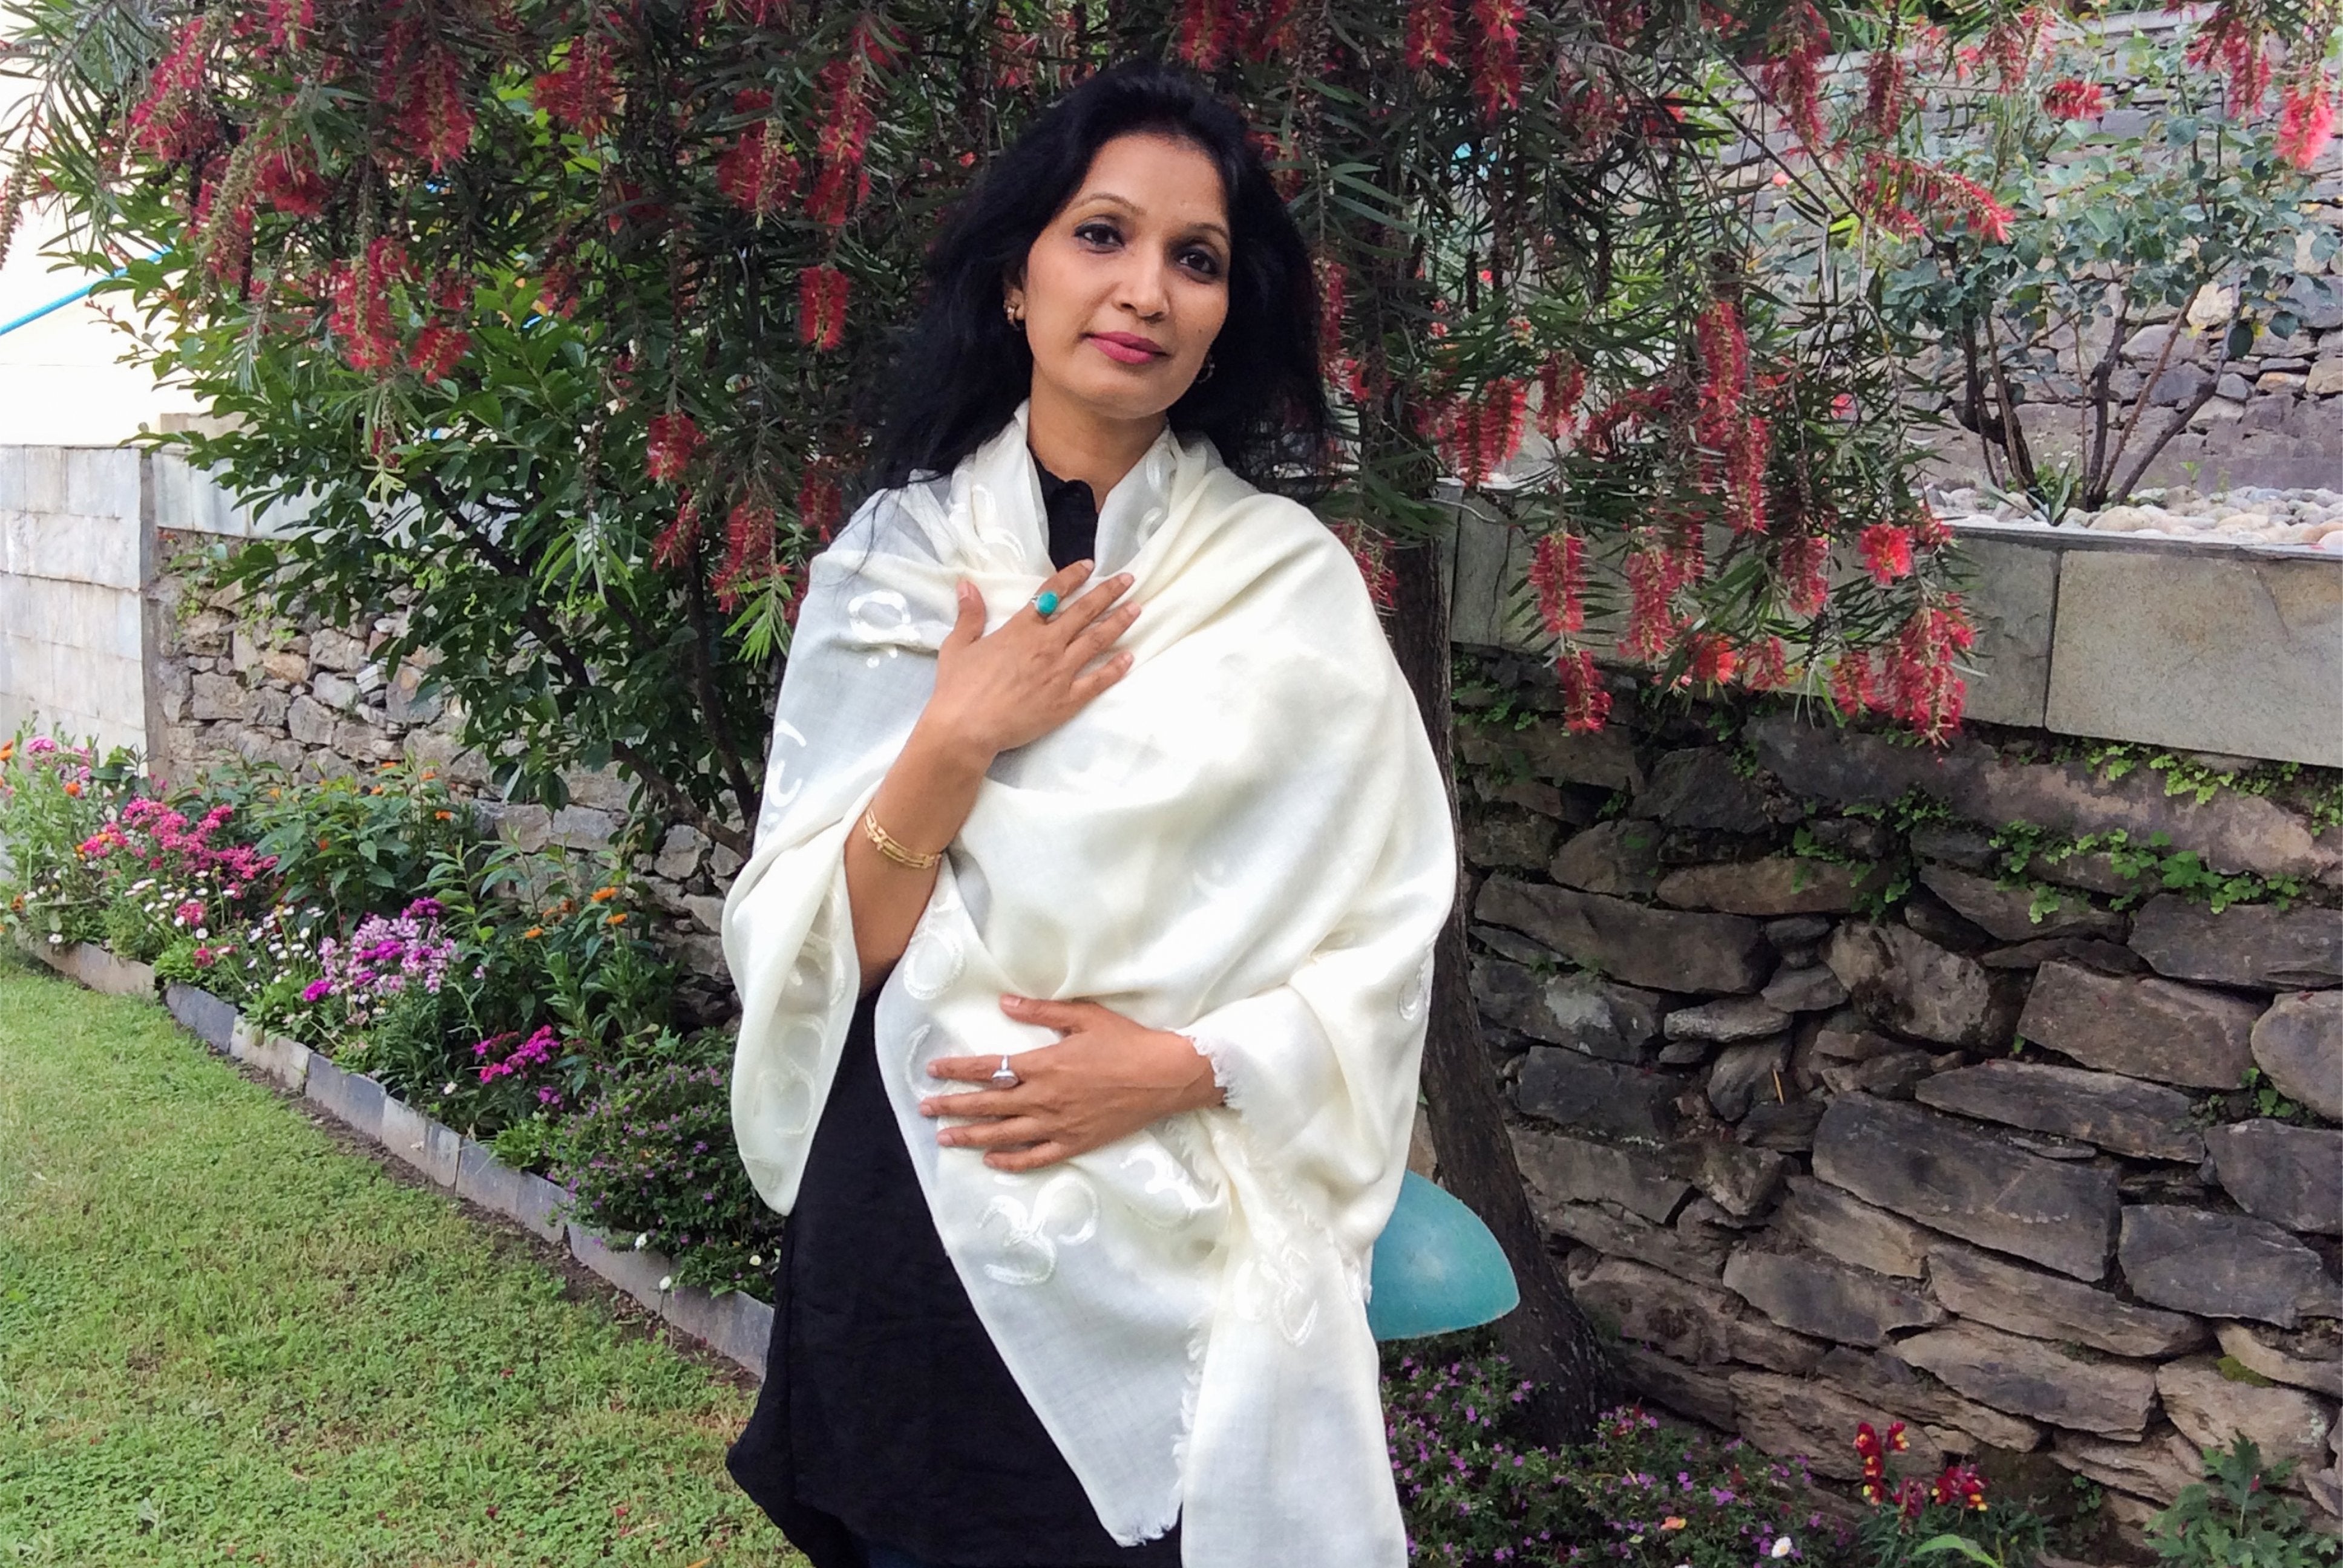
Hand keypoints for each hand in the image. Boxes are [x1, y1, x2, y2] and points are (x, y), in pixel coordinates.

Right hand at [919, 561, 1141, 760]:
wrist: (966, 728)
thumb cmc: (959, 688)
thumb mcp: (958, 646)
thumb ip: (969, 615)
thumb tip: (967, 584)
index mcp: (1021, 630)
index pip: (1052, 595)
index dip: (1072, 577)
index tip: (1090, 566)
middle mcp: (1046, 645)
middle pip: (1083, 612)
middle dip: (1108, 593)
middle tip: (1128, 579)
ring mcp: (1060, 672)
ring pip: (1096, 640)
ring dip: (1118, 622)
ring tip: (1136, 609)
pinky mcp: (1067, 700)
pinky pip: (1097, 681)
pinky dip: (1115, 668)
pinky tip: (1129, 657)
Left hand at [919, 994, 1223, 1172]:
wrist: (1164, 1076)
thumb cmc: (1126, 1041)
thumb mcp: (1084, 1016)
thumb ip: (1041, 1010)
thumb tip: (1004, 1003)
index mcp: (1044, 1064)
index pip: (989, 1067)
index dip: (958, 1070)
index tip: (933, 1071)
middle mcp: (1044, 1098)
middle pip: (988, 1104)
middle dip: (953, 1106)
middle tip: (925, 1109)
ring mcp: (1059, 1124)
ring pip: (1005, 1134)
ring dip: (971, 1136)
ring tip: (946, 1138)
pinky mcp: (1076, 1142)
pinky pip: (1036, 1156)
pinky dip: (1011, 1160)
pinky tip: (991, 1160)